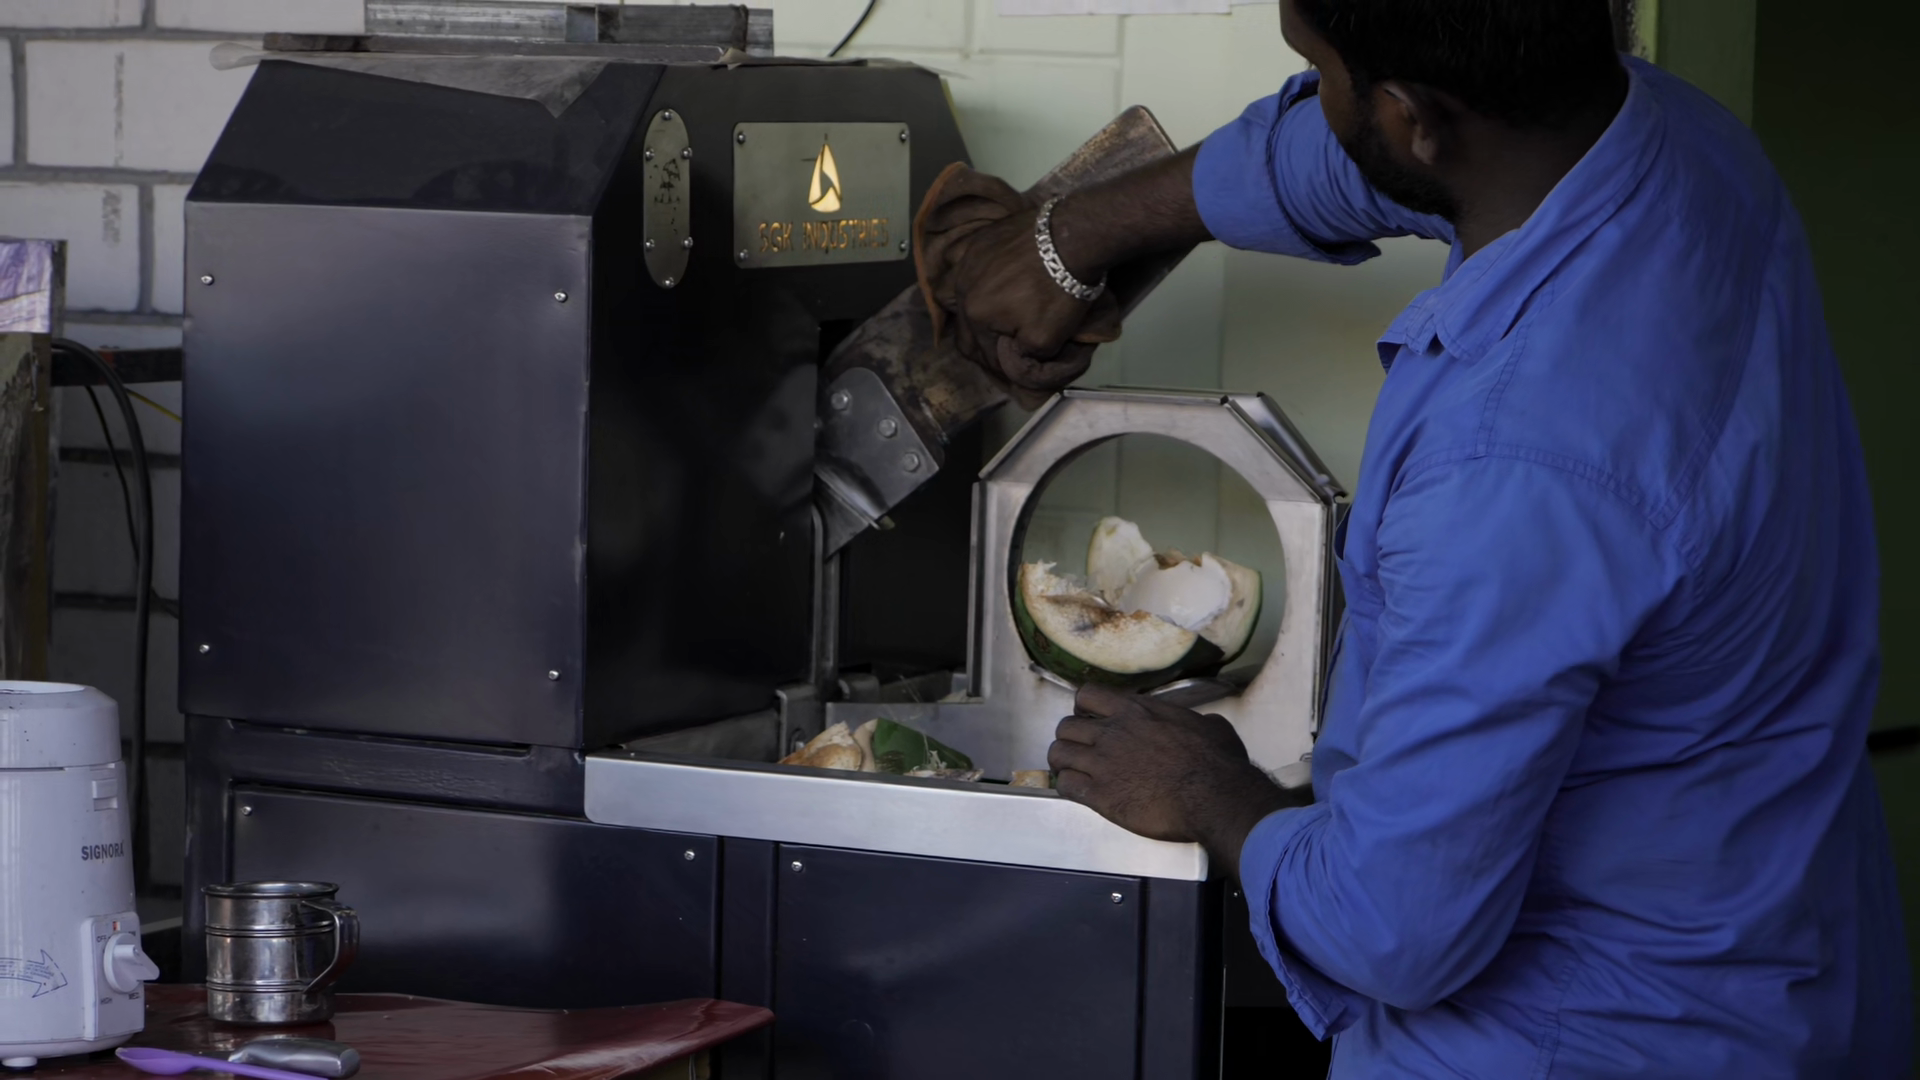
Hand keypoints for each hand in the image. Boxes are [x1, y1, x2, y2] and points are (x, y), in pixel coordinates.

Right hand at [944, 204, 1110, 364]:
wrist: (1073, 237)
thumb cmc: (1058, 292)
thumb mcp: (1045, 341)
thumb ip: (1021, 355)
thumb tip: (1010, 355)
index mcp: (975, 314)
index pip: (982, 351)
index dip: (997, 365)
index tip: (1011, 368)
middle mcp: (963, 287)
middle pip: (965, 326)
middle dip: (980, 343)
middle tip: (999, 348)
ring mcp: (969, 259)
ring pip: (959, 292)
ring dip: (973, 309)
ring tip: (989, 314)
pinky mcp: (982, 238)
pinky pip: (968, 264)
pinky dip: (976, 277)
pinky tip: (989, 280)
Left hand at [1048, 684, 1301, 871]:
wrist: (1213, 796)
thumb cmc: (1217, 762)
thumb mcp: (1211, 727)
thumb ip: (1195, 721)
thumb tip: (1204, 724)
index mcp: (1136, 711)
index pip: (1087, 696)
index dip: (1083, 709)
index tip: (1089, 720)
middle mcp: (1113, 732)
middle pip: (1065, 726)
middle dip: (1070, 739)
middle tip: (1080, 751)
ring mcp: (1103, 763)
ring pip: (1058, 754)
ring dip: (1063, 763)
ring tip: (1072, 772)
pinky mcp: (1101, 794)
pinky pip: (1066, 786)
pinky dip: (1067, 789)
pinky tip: (1079, 793)